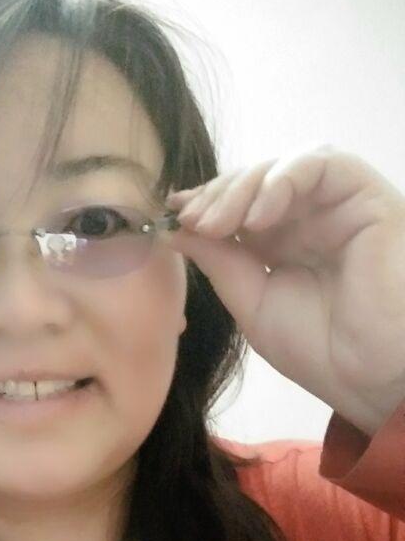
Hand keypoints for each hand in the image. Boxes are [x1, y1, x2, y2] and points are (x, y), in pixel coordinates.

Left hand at [165, 145, 404, 436]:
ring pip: (285, 166)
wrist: (368, 377)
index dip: (205, 203)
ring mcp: (338, 206)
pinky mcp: (367, 197)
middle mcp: (310, 219)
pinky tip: (257, 216)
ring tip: (218, 223)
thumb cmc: (317, 350)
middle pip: (256, 180)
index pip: (238, 204)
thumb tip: (174, 229)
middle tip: (191, 221)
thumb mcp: (250, 302)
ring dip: (243, 187)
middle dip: (217, 195)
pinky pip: (324, 164)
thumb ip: (218, 262)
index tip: (171, 214)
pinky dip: (283, 179)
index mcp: (282, 243)